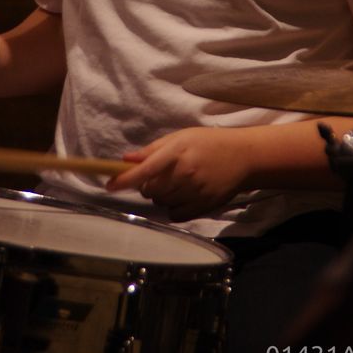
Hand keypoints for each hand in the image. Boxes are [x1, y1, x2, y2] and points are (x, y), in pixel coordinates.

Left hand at [106, 127, 249, 222]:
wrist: (243, 156)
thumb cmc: (208, 142)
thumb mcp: (181, 137)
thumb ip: (153, 149)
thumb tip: (126, 159)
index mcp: (177, 152)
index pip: (145, 170)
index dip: (125, 179)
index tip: (109, 185)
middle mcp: (185, 173)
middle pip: (149, 190)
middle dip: (147, 184)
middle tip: (161, 174)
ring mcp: (195, 191)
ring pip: (161, 202)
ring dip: (161, 195)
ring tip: (177, 181)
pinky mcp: (203, 206)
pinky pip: (175, 215)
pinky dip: (173, 208)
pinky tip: (184, 194)